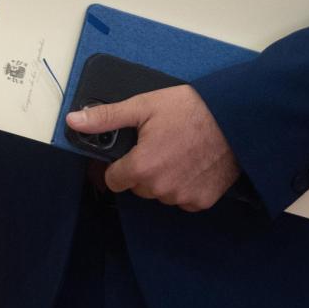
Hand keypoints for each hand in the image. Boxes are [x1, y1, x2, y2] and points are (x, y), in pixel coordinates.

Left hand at [65, 84, 239, 210]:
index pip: (113, 180)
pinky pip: (181, 199)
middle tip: (157, 144)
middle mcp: (160, 189)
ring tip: (176, 151)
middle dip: (141, 169)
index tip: (128, 152)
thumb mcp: (143, 106)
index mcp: (142, 167)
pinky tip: (191, 164)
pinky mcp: (201, 201)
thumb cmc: (189, 109)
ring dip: (162, 178)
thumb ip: (106, 118)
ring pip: (159, 193)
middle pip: (137, 187)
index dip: (118, 165)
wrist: (235, 119)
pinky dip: (183, 185)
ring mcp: (182, 198)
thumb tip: (74, 121)